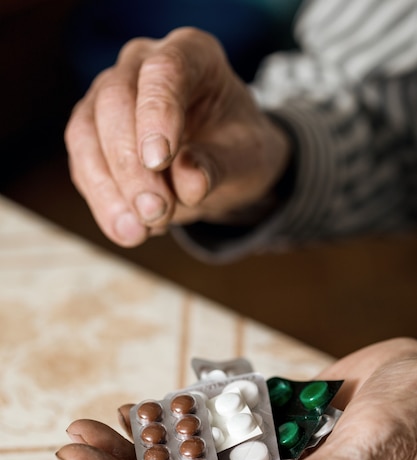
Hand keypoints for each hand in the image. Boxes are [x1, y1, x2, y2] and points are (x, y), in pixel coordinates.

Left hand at [56, 337, 416, 459]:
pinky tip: (137, 411)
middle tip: (75, 453)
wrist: (416, 377)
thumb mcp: (377, 446)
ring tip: (89, 430)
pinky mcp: (259, 421)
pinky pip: (205, 427)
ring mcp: (260, 454)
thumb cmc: (411, 417)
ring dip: (138, 448)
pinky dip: (171, 420)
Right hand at [64, 27, 290, 246]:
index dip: (157, 113)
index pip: (164, 71)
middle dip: (131, 165)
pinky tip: (128, 229)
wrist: (224, 162)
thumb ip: (220, 166)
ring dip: (108, 189)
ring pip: (86, 134)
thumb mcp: (247, 159)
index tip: (159, 161)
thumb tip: (188, 182)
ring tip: (136, 232)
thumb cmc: (238, 149)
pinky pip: (83, 165)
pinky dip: (103, 201)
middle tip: (156, 212)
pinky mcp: (93, 134)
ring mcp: (110, 97)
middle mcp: (142, 65)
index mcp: (192, 55)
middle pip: (115, 102)